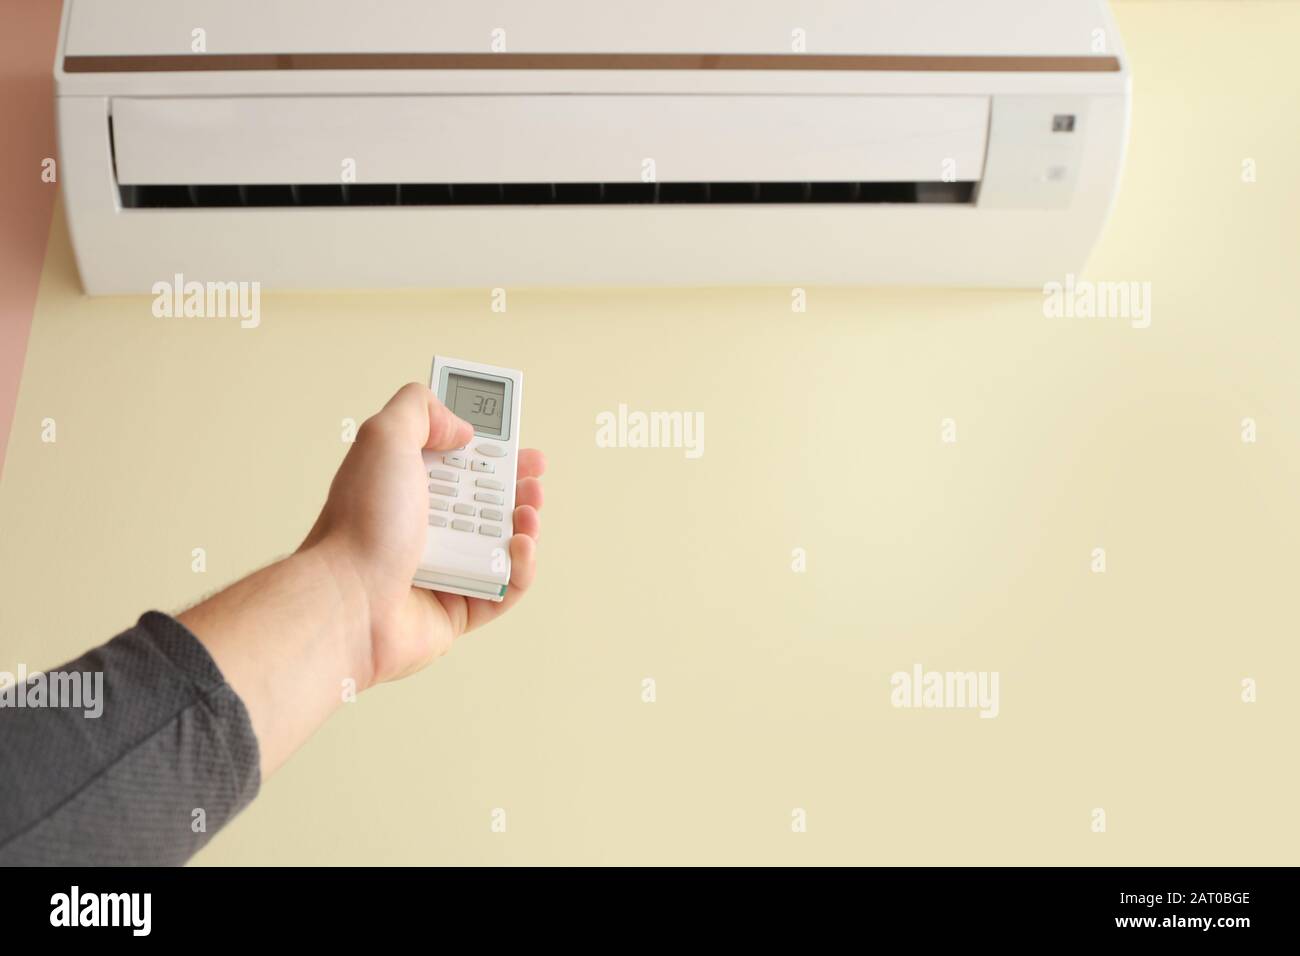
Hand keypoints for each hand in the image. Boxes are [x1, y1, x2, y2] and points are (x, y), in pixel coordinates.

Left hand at [300, 383, 544, 688]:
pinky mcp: (459, 606)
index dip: (487, 446)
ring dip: (526, 522)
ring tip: (527, 511)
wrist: (349, 598)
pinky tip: (519, 548)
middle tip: (532, 474)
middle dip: (516, 482)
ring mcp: (443, 566)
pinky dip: (522, 567)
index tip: (512, 440)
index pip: (454, 458)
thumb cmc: (359, 526)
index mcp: (405, 485)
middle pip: (485, 497)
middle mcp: (423, 524)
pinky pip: (506, 588)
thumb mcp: (383, 438)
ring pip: (501, 542)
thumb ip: (420, 409)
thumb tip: (460, 428)